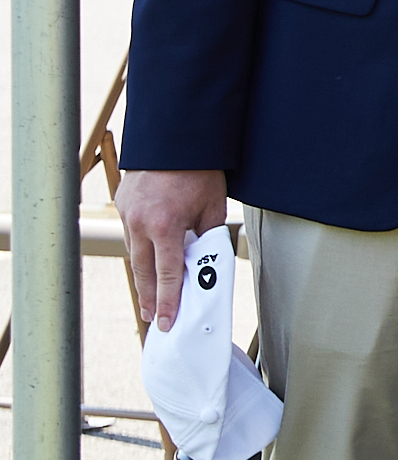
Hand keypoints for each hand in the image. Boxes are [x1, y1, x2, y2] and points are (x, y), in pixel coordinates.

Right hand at [116, 167, 232, 328]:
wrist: (176, 138)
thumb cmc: (199, 171)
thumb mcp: (212, 207)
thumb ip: (207, 237)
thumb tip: (205, 260)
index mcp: (166, 226)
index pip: (166, 274)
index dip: (168, 302)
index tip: (166, 322)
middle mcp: (141, 223)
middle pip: (143, 271)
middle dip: (149, 298)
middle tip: (152, 319)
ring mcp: (127, 213)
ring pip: (134, 254)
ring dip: (142, 277)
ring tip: (149, 298)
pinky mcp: (123, 204)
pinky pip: (131, 236)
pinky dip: (139, 251)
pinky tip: (146, 263)